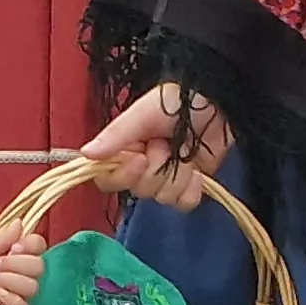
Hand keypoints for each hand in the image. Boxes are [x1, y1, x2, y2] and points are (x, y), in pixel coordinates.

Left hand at [0, 227, 47, 304]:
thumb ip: (1, 239)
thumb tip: (20, 223)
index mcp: (12, 253)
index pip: (37, 246)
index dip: (31, 246)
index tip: (14, 247)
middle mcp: (17, 272)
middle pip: (38, 266)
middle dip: (17, 264)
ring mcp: (15, 292)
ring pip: (32, 286)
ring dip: (11, 280)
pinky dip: (12, 299)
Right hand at [81, 83, 231, 210]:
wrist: (220, 104)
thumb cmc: (179, 100)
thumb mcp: (144, 112)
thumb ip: (117, 134)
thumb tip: (85, 154)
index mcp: (125, 149)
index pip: (108, 178)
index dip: (123, 175)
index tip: (140, 158)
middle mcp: (142, 167)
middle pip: (139, 190)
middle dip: (158, 168)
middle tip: (167, 144)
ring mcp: (166, 179)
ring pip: (163, 197)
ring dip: (177, 174)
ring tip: (185, 151)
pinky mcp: (189, 187)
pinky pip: (184, 204)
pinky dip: (192, 188)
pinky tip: (197, 171)